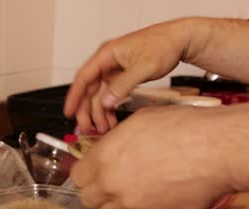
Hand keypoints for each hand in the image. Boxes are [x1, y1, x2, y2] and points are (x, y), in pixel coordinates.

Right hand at [63, 19, 195, 133]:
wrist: (179, 40)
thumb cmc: (163, 45)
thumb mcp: (144, 67)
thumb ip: (123, 85)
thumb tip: (105, 101)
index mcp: (107, 54)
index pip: (84, 77)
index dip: (74, 96)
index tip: (69, 112)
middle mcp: (107, 62)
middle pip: (89, 89)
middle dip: (86, 110)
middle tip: (87, 128)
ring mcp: (114, 70)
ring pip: (99, 94)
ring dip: (99, 112)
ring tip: (103, 128)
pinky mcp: (121, 76)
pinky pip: (110, 94)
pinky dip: (109, 108)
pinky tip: (111, 120)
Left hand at [71, 105, 239, 208]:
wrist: (216, 150)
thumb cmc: (185, 128)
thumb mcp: (141, 121)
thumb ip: (116, 142)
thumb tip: (107, 150)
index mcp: (105, 156)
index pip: (77, 176)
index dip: (88, 175)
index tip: (96, 174)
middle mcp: (112, 183)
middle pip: (88, 200)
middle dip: (99, 193)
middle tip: (115, 186)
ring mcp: (130, 205)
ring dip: (118, 207)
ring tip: (138, 193)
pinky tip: (155, 200)